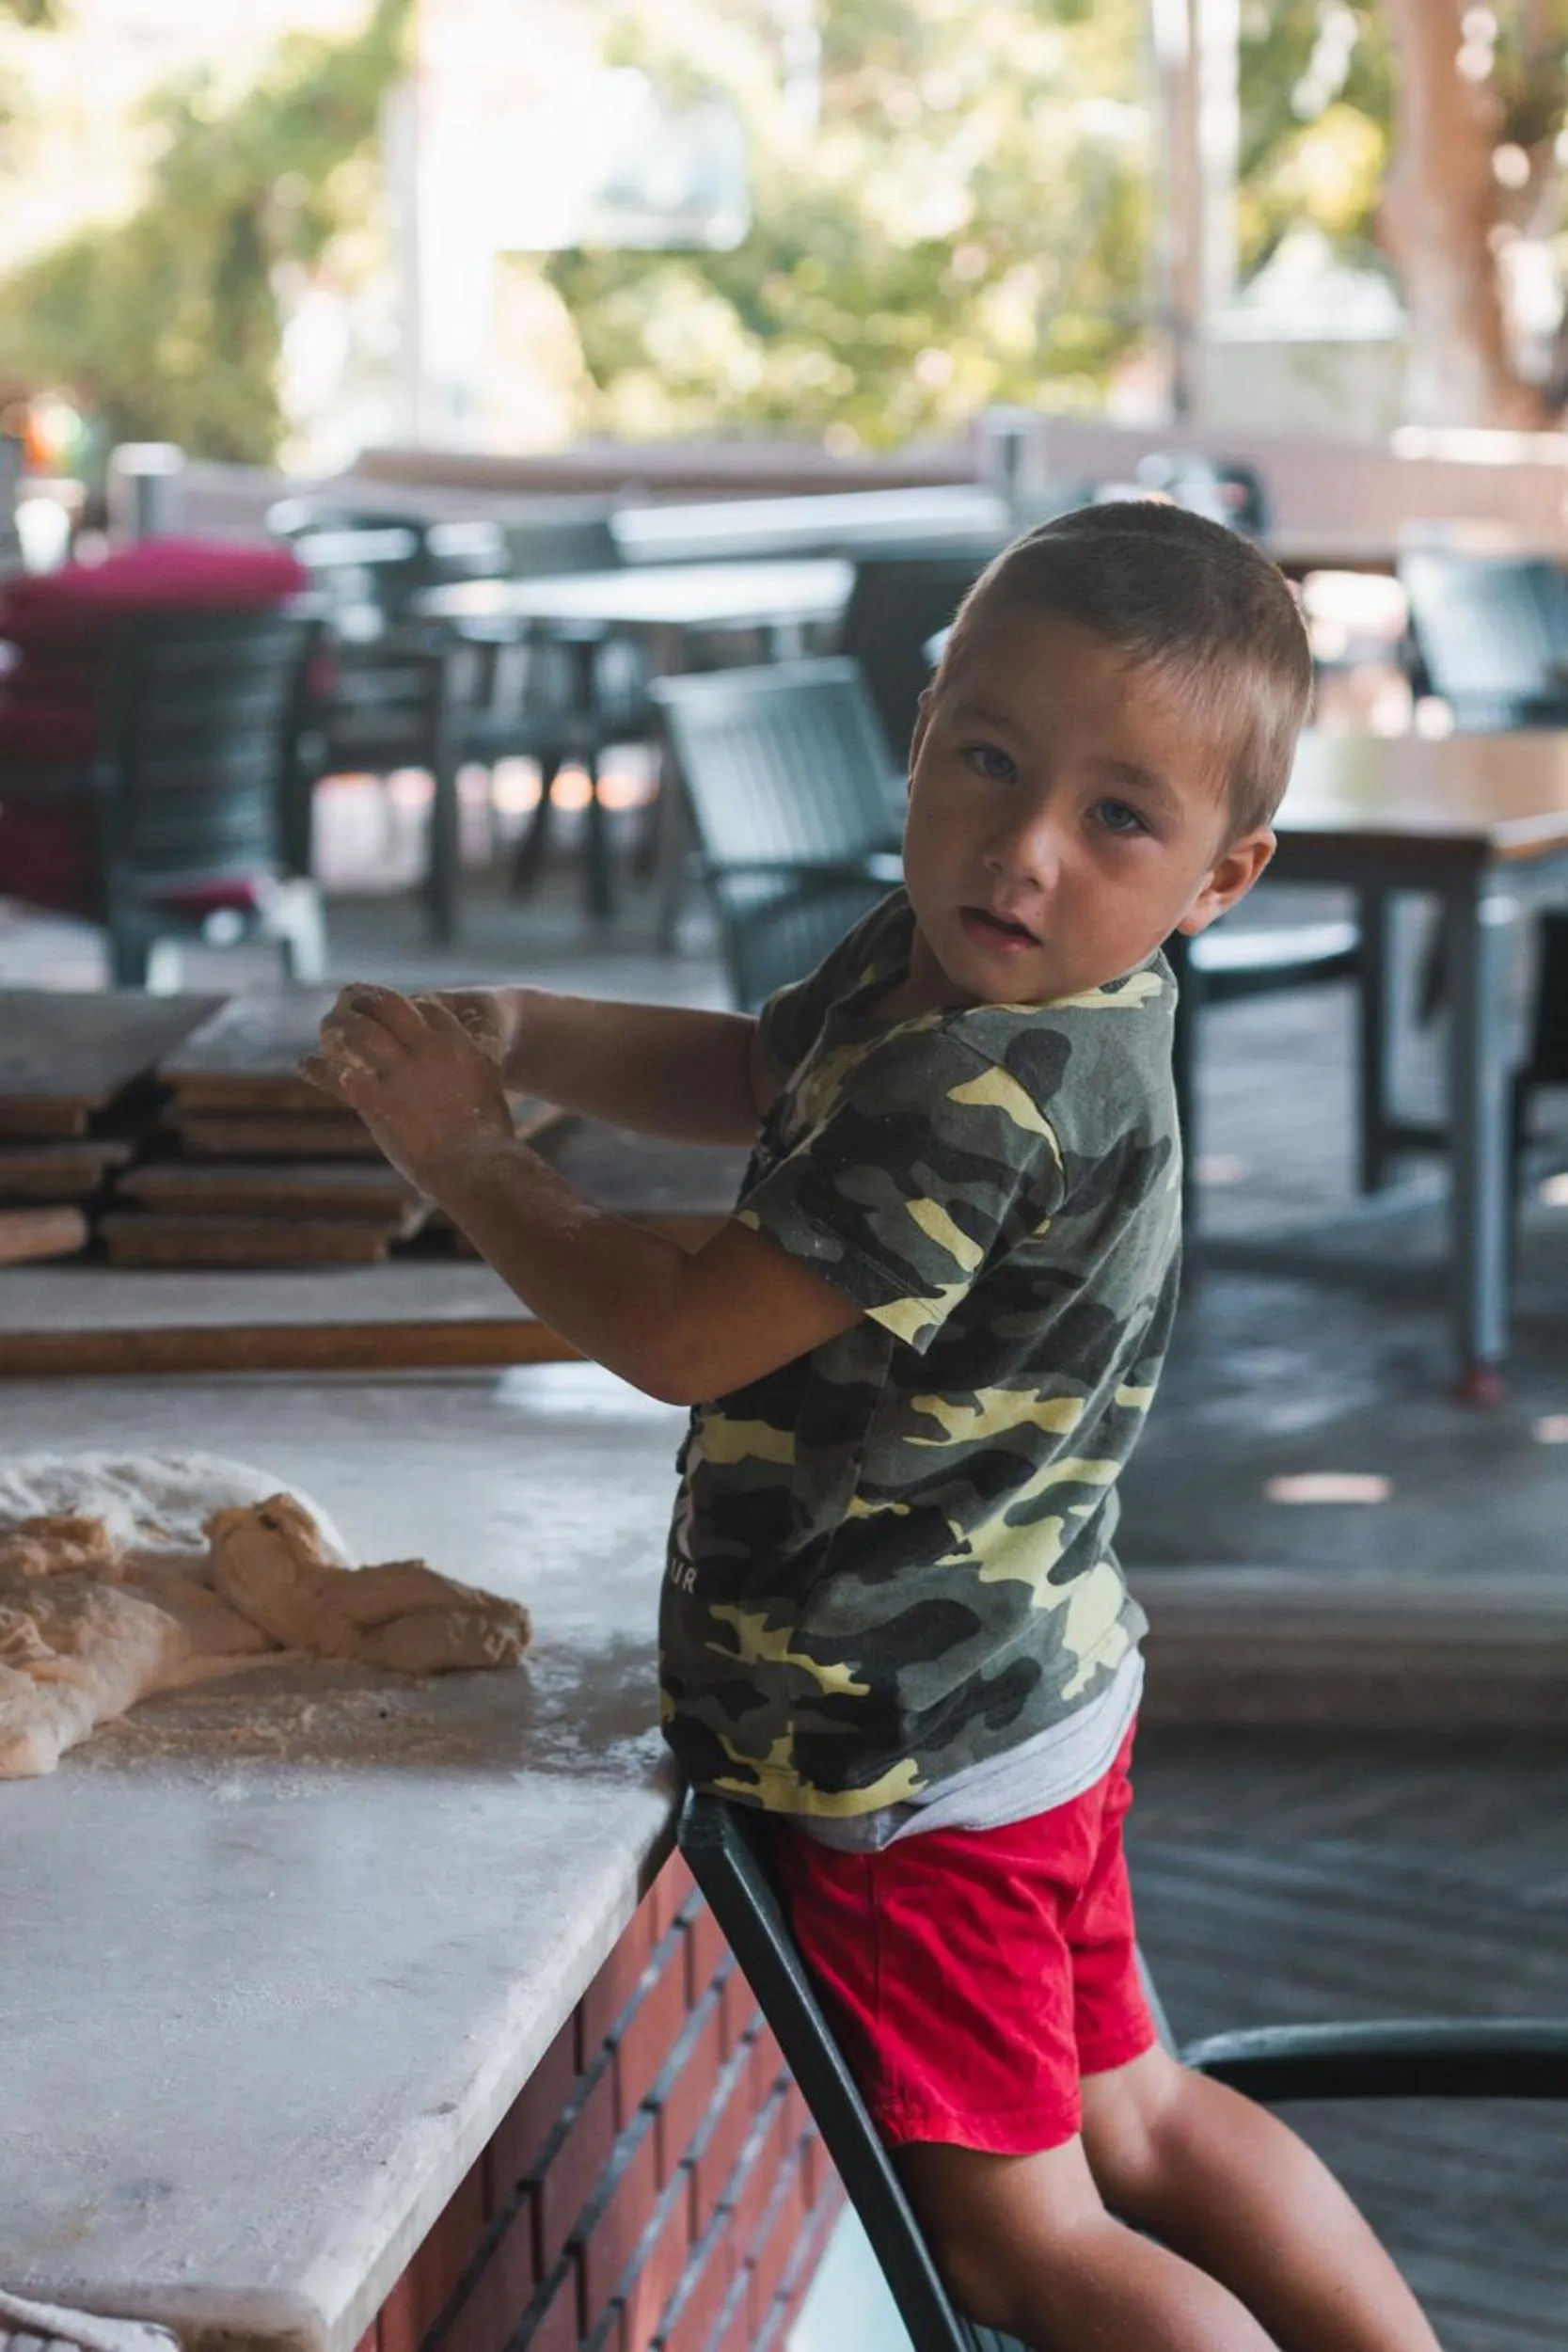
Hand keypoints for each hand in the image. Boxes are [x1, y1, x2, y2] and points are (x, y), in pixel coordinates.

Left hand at [300, 984, 515, 1193]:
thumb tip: (472, 1070)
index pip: (425, 1008)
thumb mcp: (489, 1089)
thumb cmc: (487, 1138)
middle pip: (388, 1006)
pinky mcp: (376, 1100)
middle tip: (348, 997)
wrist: (475, 1165)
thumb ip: (474, 1071)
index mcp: (457, 1044)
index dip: (404, 1006)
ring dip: (337, 1026)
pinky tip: (305, 1065)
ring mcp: (400, 1073)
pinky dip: (317, 1068)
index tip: (388, 1009)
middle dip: (365, 999)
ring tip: (325, 1027)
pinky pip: (337, 1075)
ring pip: (358, 1033)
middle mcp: (426, 1049)